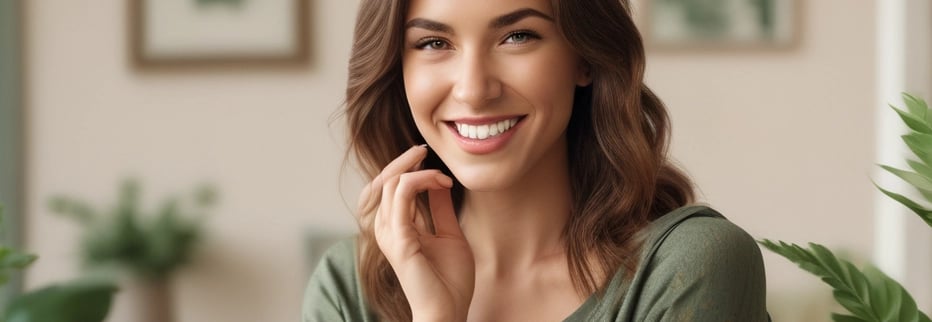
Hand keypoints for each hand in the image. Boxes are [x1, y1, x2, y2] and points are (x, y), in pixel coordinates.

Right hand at [361, 145, 474, 321]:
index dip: (407, 169)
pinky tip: (441, 183)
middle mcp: (386, 229)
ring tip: (441, 174)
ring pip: (392, 182)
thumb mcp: (449, 235)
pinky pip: (402, 194)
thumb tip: (440, 183)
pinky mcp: (399, 238)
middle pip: (385, 180)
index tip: (433, 164)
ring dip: (418, 170)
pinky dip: (422, 181)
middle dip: (404, 159)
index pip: (391, 188)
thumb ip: (440, 209)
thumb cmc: (449, 282)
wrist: (448, 312)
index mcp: (395, 228)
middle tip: (425, 149)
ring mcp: (389, 233)